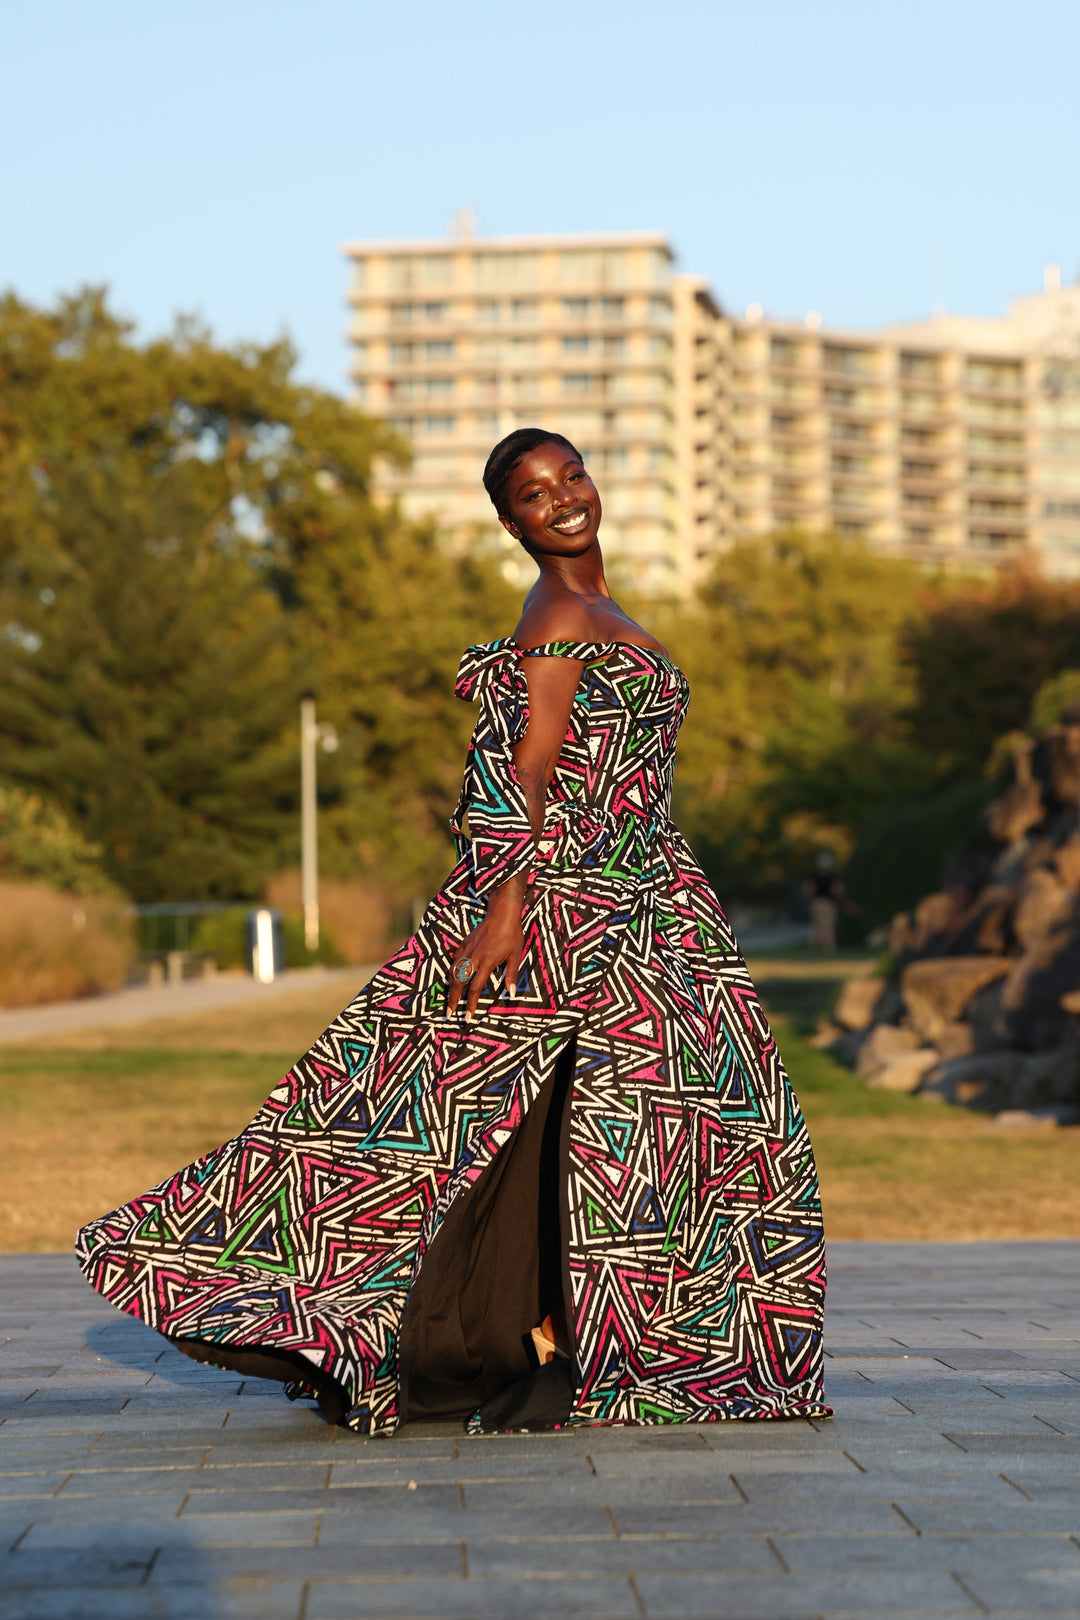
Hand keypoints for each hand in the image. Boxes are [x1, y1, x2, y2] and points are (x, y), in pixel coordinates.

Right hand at [448, 875, 526, 1020]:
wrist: (502, 912)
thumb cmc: (511, 934)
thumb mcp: (515, 955)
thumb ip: (512, 975)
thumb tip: (512, 994)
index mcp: (487, 963)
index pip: (475, 988)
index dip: (471, 1004)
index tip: (467, 1016)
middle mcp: (474, 958)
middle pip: (459, 983)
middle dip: (453, 999)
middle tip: (449, 1013)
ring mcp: (467, 950)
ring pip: (453, 972)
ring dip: (450, 987)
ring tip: (449, 999)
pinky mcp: (464, 943)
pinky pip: (454, 960)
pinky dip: (451, 972)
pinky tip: (452, 978)